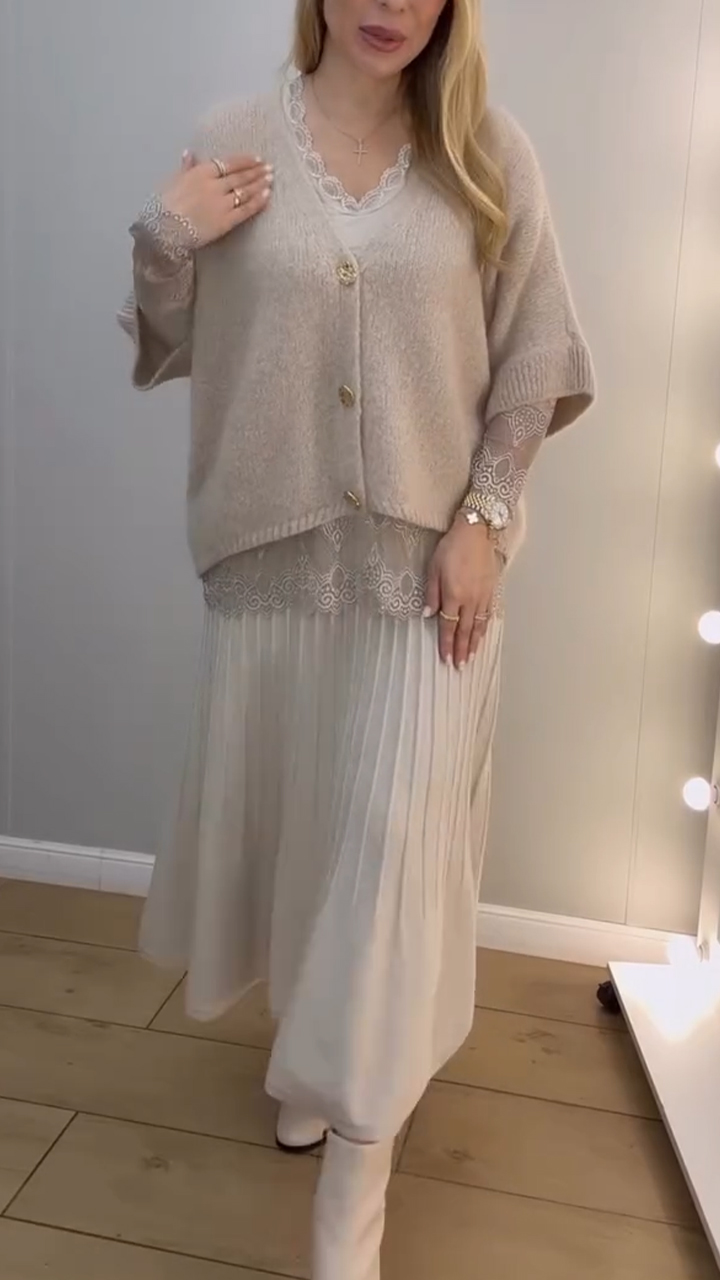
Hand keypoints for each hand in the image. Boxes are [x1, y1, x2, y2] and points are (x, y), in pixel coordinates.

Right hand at [159, 150, 273, 248]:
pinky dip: (258, 202)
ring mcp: (222, 203)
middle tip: (270, 168)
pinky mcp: (226, 221)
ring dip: (260, 184)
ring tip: (271, 180)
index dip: (245, 161)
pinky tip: (267, 196)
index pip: (229, 163)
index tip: (257, 159)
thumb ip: (185, 168)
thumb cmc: (163, 206)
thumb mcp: (172, 181)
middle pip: (240, 176)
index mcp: (201, 172)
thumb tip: (189, 153)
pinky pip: (246, 209)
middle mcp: (214, 185)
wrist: (164, 230)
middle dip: (257, 171)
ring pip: (245, 191)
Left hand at [424, 516, 500, 669]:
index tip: (446, 659)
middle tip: (460, 667)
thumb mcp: (433, 568)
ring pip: (478, 625)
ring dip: (475, 643)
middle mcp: (470, 599)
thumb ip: (431, 593)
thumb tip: (428, 615)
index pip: (449, 626)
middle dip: (462, 650)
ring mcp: (483, 596)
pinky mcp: (492, 590)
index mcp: (454, 595)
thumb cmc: (451, 547)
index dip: (447, 644)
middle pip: (465, 630)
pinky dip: (485, 628)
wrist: (476, 532)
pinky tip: (483, 635)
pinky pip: (488, 614)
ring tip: (472, 657)